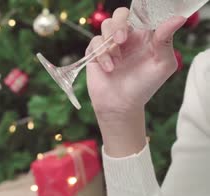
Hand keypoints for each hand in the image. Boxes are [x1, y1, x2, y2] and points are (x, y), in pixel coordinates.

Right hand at [86, 7, 185, 122]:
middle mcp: (127, 38)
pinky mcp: (96, 53)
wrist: (121, 105)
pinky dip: (102, 55)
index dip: (140, 13)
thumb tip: (178, 19)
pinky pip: (95, 42)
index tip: (140, 23)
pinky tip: (109, 68)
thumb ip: (166, 40)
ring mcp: (110, 45)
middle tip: (122, 39)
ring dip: (110, 40)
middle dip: (119, 23)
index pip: (141, 14)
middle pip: (120, 14)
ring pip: (106, 25)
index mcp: (144, 36)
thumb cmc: (144, 87)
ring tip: (116, 59)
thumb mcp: (163, 64)